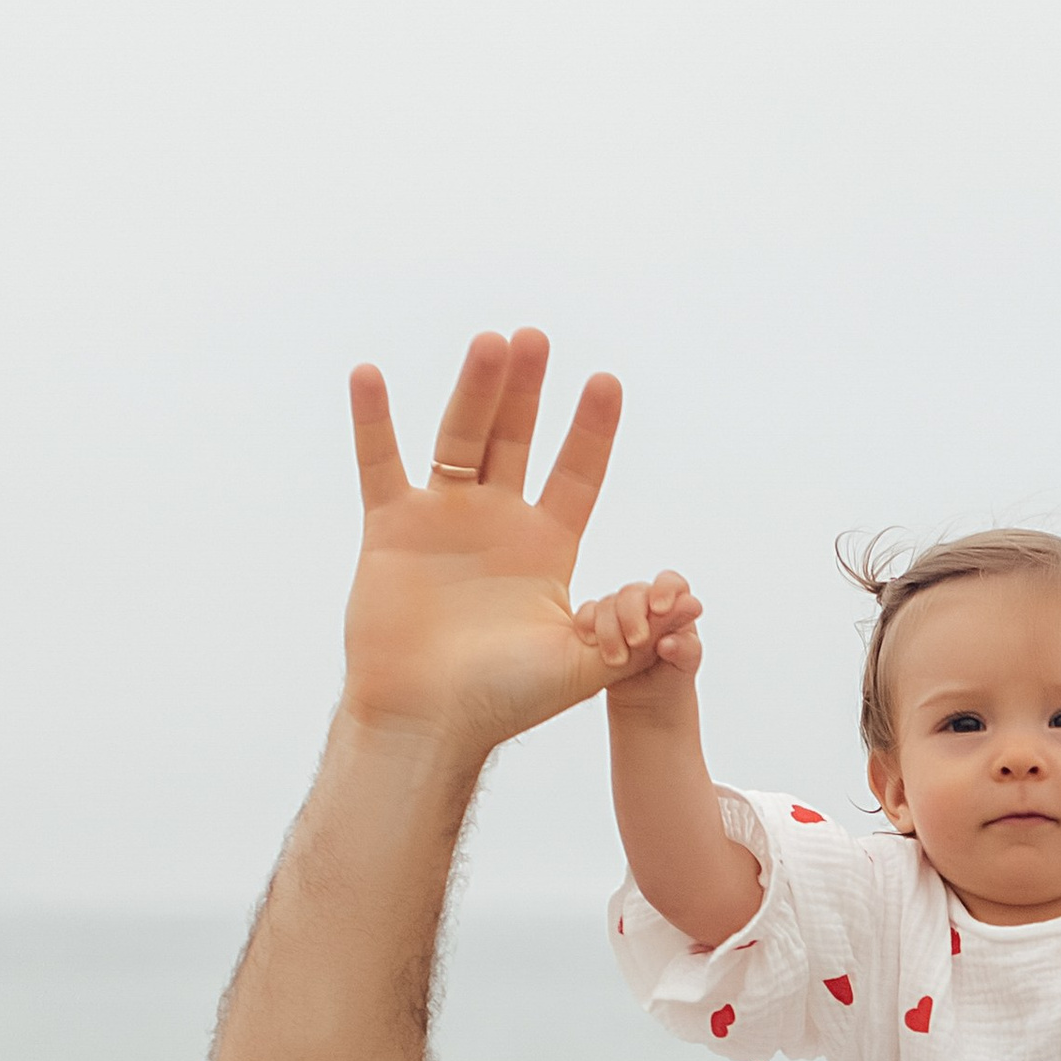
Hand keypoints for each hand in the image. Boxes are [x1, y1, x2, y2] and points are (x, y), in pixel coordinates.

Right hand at [341, 329, 626, 758]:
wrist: (431, 723)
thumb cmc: (505, 701)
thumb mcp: (585, 665)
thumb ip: (637, 632)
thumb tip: (692, 601)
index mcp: (545, 547)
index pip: (575, 473)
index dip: (590, 430)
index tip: (606, 382)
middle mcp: (496, 523)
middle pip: (515, 438)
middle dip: (527, 390)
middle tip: (536, 338)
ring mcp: (443, 520)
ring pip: (459, 438)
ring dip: (473, 390)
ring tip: (490, 343)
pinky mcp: (392, 529)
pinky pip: (380, 463)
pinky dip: (373, 421)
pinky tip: (368, 375)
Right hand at [576, 573, 704, 713]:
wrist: (649, 699)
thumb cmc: (674, 675)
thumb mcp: (686, 664)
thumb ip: (685, 649)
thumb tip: (668, 642)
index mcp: (674, 605)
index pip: (670, 583)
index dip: (665, 589)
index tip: (660, 609)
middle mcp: (645, 604)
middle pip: (632, 592)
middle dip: (632, 615)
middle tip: (638, 642)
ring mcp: (620, 613)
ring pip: (607, 604)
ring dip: (610, 631)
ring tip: (619, 661)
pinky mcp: (597, 626)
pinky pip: (586, 615)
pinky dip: (587, 627)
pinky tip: (592, 644)